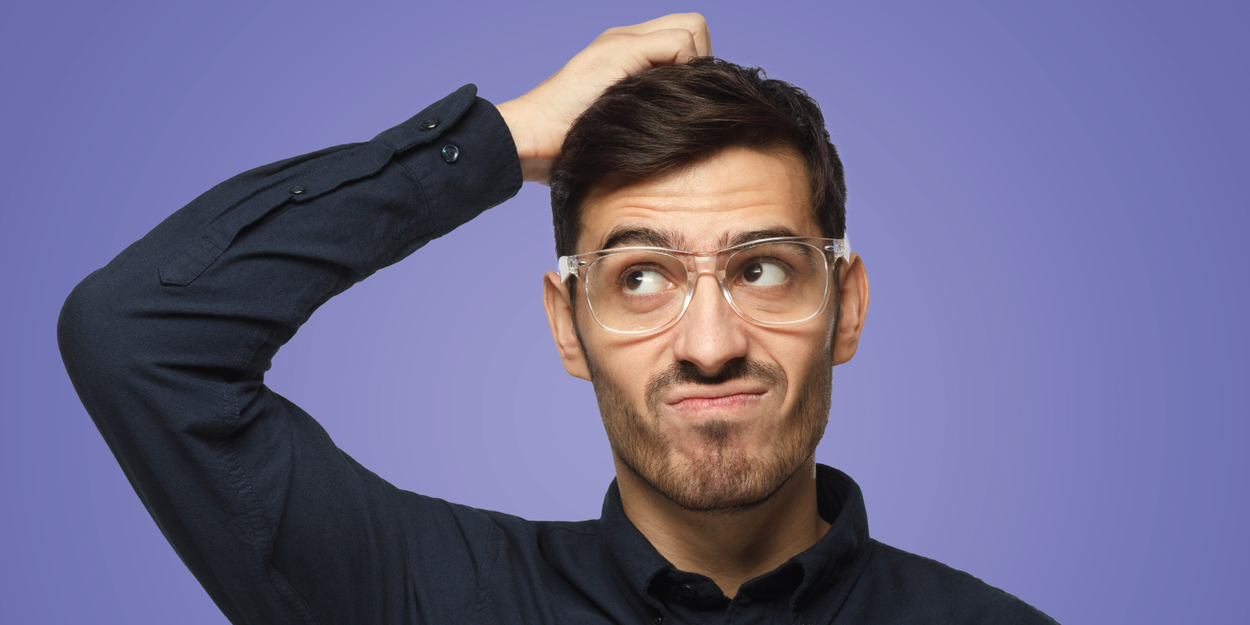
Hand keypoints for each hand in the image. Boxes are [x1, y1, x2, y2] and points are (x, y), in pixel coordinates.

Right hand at [496, 13, 711, 184]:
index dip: (695, 68)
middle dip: (700, 64)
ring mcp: (622, 41)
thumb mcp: (618, 126)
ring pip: (692, 29)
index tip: (682, 104)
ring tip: (670, 103)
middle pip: (695, 27)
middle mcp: (625, 38)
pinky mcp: (621, 50)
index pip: (685, 37)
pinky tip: (661, 103)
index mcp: (625, 53)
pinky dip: (683, 71)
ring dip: (692, 68)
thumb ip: (645, 111)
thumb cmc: (571, 148)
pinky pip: (680, 43)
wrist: (530, 140)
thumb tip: (688, 126)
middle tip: (681, 102)